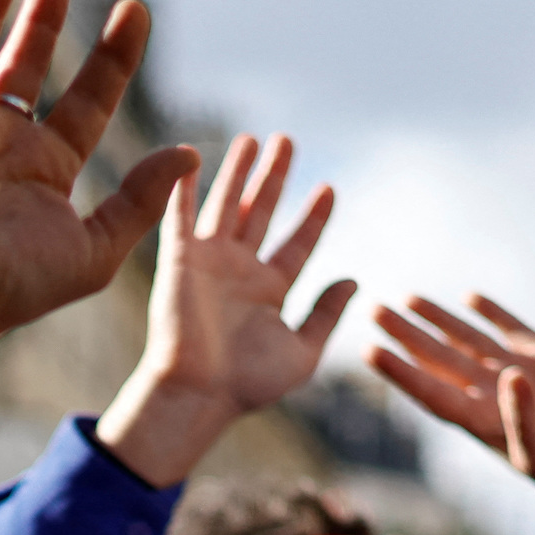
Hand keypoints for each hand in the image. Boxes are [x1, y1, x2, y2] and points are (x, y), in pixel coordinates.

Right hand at [0, 0, 196, 391]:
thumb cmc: (16, 286)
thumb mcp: (97, 250)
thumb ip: (141, 201)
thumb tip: (190, 154)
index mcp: (48, 167)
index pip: (89, 99)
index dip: (113, 56)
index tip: (134, 11)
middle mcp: (3, 142)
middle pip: (27, 65)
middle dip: (44, 21)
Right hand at [97, 134, 353, 486]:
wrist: (199, 394)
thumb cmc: (249, 384)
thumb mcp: (303, 353)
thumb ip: (327, 314)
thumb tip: (354, 279)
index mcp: (270, 291)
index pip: (297, 244)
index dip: (313, 217)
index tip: (330, 188)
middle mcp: (240, 271)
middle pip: (262, 212)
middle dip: (275, 178)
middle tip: (287, 141)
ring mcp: (209, 263)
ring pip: (227, 205)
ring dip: (237, 172)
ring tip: (251, 139)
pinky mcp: (180, 261)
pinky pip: (180, 216)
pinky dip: (183, 188)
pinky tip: (189, 158)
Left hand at [368, 294, 534, 534]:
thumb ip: (521, 419)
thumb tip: (509, 374)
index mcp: (483, 423)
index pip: (431, 391)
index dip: (400, 372)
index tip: (368, 349)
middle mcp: (494, 396)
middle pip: (439, 359)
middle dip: (407, 335)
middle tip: (372, 309)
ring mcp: (521, 376)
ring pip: (469, 340)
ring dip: (438, 320)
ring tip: (406, 299)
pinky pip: (513, 329)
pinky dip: (492, 312)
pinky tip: (468, 297)